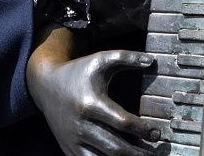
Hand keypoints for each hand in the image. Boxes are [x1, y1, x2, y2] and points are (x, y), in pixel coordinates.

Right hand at [27, 42, 161, 155]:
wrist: (46, 86)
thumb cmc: (79, 72)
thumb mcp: (101, 59)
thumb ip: (126, 57)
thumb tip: (152, 61)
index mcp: (91, 103)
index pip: (122, 123)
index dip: (143, 130)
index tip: (157, 133)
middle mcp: (80, 125)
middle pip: (115, 148)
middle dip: (138, 153)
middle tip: (157, 153)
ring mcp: (73, 141)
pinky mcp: (69, 150)